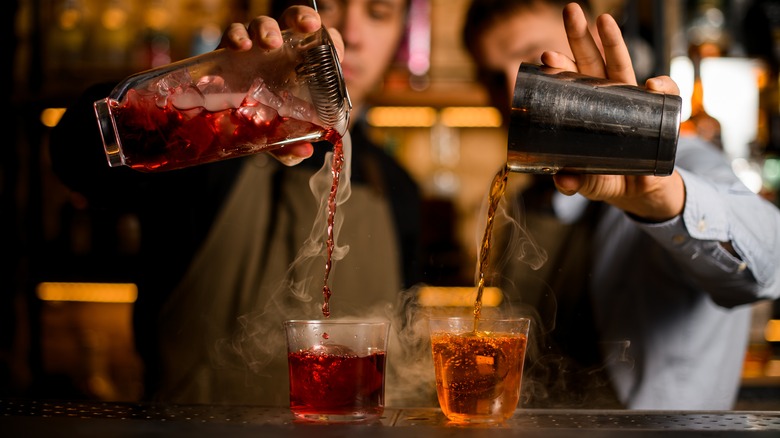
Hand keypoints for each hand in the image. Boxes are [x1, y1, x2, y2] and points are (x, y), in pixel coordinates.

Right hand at [218, 6, 344, 166]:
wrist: (225, 124)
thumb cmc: (261, 124)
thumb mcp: (279, 138)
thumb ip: (290, 145)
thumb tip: (304, 151)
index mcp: (299, 66)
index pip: (322, 43)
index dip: (331, 40)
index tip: (335, 50)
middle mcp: (279, 52)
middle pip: (294, 21)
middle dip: (301, 18)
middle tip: (306, 27)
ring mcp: (254, 49)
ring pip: (263, 24)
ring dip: (268, 28)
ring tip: (271, 43)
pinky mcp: (229, 52)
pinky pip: (233, 34)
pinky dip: (237, 36)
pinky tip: (241, 47)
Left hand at [539, 3, 684, 221]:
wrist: (644, 192)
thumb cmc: (609, 178)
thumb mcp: (589, 183)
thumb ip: (575, 183)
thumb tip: (562, 181)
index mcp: (586, 109)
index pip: (570, 82)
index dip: (560, 67)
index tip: (546, 57)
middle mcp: (607, 98)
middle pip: (592, 62)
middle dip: (581, 36)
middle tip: (570, 11)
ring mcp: (633, 102)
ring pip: (624, 66)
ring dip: (614, 42)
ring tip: (603, 20)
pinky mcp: (660, 114)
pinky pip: (665, 96)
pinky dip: (662, 86)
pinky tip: (653, 85)